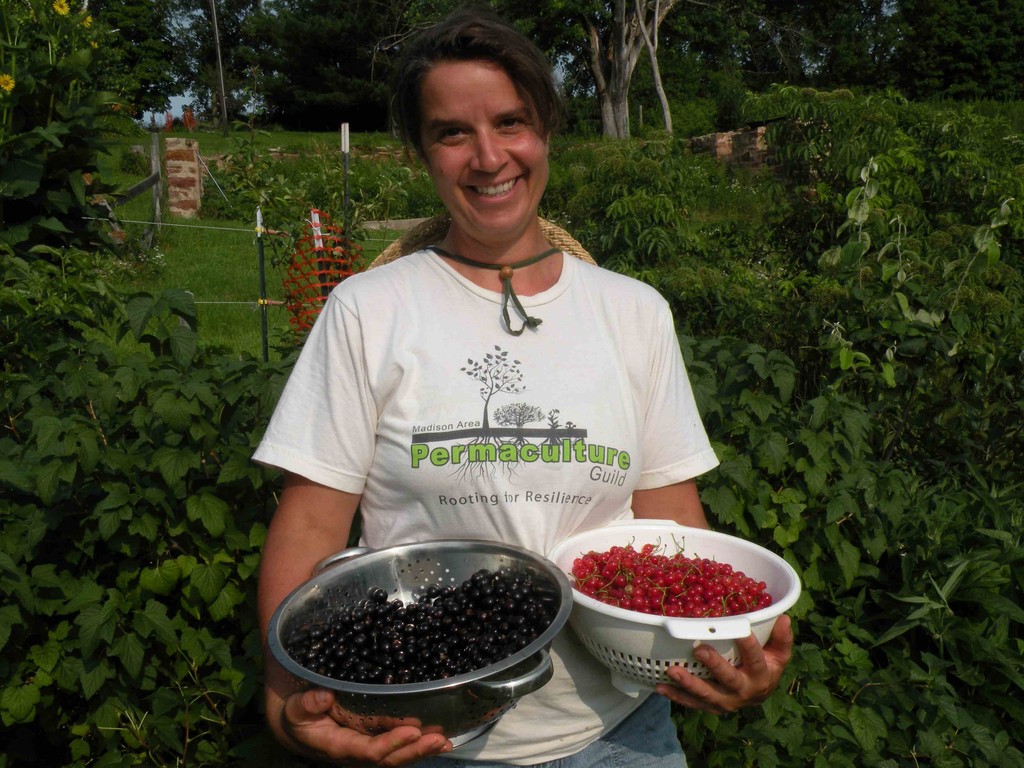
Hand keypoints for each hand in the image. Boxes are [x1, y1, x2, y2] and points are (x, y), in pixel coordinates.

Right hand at [275, 687, 453, 764]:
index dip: (391, 743)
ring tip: (445, 741)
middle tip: (439, 740)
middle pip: (390, 758)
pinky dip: (419, 743)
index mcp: (340, 747)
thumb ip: (307, 704)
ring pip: (398, 754)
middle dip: (415, 750)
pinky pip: (399, 745)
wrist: (299, 727)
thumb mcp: (296, 709)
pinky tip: (439, 738)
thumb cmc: (298, 717)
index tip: (412, 731)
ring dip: (422, 749)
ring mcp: (368, 748)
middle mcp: (358, 752)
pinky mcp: (375, 739)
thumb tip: (324, 696)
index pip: (369, 751)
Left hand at [656, 614, 792, 714]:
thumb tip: (785, 617)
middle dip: (714, 665)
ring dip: (688, 683)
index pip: (756, 658)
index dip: (748, 644)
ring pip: (706, 694)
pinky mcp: (711, 707)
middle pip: (729, 679)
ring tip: (671, 671)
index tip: (740, 628)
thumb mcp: (779, 654)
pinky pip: (692, 703)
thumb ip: (781, 638)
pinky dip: (676, 696)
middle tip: (699, 649)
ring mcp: (726, 702)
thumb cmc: (767, 666)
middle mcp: (744, 691)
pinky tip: (661, 686)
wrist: (759, 695)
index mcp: (761, 675)